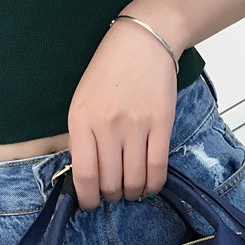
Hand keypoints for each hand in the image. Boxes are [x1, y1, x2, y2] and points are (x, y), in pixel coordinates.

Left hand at [67, 18, 178, 209]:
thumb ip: (82, 137)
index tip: (90, 203)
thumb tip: (89, 175)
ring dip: (132, 193)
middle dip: (111, 196)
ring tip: (130, 190)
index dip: (88, 198)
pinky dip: (153, 185)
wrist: (143, 42)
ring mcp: (136, 126)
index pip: (85, 174)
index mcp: (82, 120)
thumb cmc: (109, 71)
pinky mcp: (161, 125)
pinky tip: (149, 185)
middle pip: (110, 182)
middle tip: (113, 194)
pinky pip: (158, 168)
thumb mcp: (82, 101)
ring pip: (134, 180)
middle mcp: (108, 125)